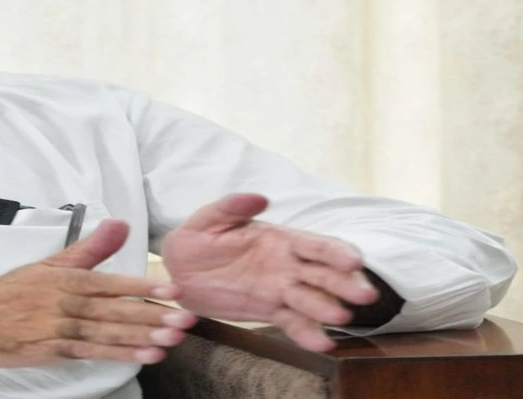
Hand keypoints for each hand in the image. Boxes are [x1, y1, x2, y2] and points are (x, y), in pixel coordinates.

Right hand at [0, 220, 197, 367]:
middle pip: (116, 310)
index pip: (111, 282)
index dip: (144, 287)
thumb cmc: (7, 293)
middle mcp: (65, 303)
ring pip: (109, 333)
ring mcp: (60, 329)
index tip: (172, 290)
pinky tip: (145, 355)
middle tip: (186, 319)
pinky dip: (121, 354)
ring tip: (173, 339)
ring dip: (143, 337)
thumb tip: (119, 223)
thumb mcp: (46, 264)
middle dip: (153, 316)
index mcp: (65, 278)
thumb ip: (88, 248)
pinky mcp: (54, 351)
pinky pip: (94, 352)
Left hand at [160, 193, 380, 350]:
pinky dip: (306, 333)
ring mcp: (281, 290)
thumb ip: (232, 207)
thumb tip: (259, 198)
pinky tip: (321, 344)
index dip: (335, 251)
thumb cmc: (197, 238)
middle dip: (344, 283)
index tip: (354, 260)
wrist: (179, 270)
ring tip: (341, 318)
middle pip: (322, 274)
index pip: (314, 244)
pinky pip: (292, 322)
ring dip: (327, 309)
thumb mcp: (209, 219)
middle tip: (364, 294)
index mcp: (279, 239)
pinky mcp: (270, 310)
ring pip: (311, 300)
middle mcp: (287, 265)